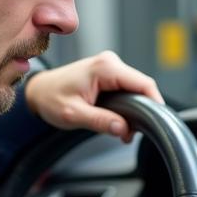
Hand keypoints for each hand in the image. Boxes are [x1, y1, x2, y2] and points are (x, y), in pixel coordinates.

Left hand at [24, 51, 163, 141]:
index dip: (154, 102)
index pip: (143, 83)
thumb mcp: (73, 114)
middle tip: (130, 134)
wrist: (39, 91)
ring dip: (134, 109)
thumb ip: (100, 121)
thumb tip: (123, 129)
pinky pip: (127, 89)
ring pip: (136, 89)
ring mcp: (111, 66)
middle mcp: (110, 62)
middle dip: (142, 110)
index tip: (157, 121)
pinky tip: (119, 119)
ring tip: (122, 130)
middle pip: (142, 86)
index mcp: (105, 68)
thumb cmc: (51, 98)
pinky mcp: (109, 74)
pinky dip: (127, 105)